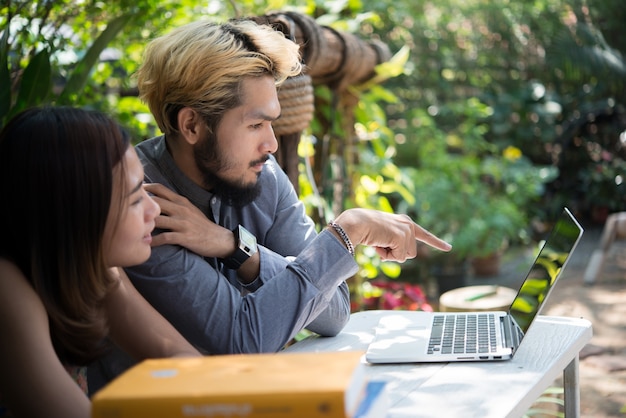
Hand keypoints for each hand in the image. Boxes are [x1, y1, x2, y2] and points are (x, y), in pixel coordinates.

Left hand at [143, 183, 234, 257]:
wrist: (219, 239)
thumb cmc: (202, 225)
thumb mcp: (190, 209)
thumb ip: (175, 204)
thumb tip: (158, 200)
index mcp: (182, 201)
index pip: (161, 189)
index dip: (146, 188)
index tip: (134, 192)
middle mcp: (181, 209)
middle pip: (155, 203)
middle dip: (140, 207)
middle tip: (128, 212)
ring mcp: (183, 223)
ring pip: (158, 220)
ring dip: (145, 225)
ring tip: (135, 230)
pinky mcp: (184, 237)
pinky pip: (165, 237)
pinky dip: (154, 241)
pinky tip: (147, 243)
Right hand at [333, 209, 451, 261]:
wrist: (356, 223)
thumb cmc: (364, 229)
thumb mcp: (382, 236)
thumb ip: (393, 243)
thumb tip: (400, 255)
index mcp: (405, 222)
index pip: (424, 235)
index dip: (436, 243)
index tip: (448, 248)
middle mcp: (409, 224)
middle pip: (410, 253)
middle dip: (395, 253)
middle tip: (381, 243)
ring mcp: (406, 230)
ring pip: (405, 257)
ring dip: (390, 255)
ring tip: (379, 242)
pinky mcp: (402, 237)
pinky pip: (397, 257)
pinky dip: (386, 255)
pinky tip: (379, 243)